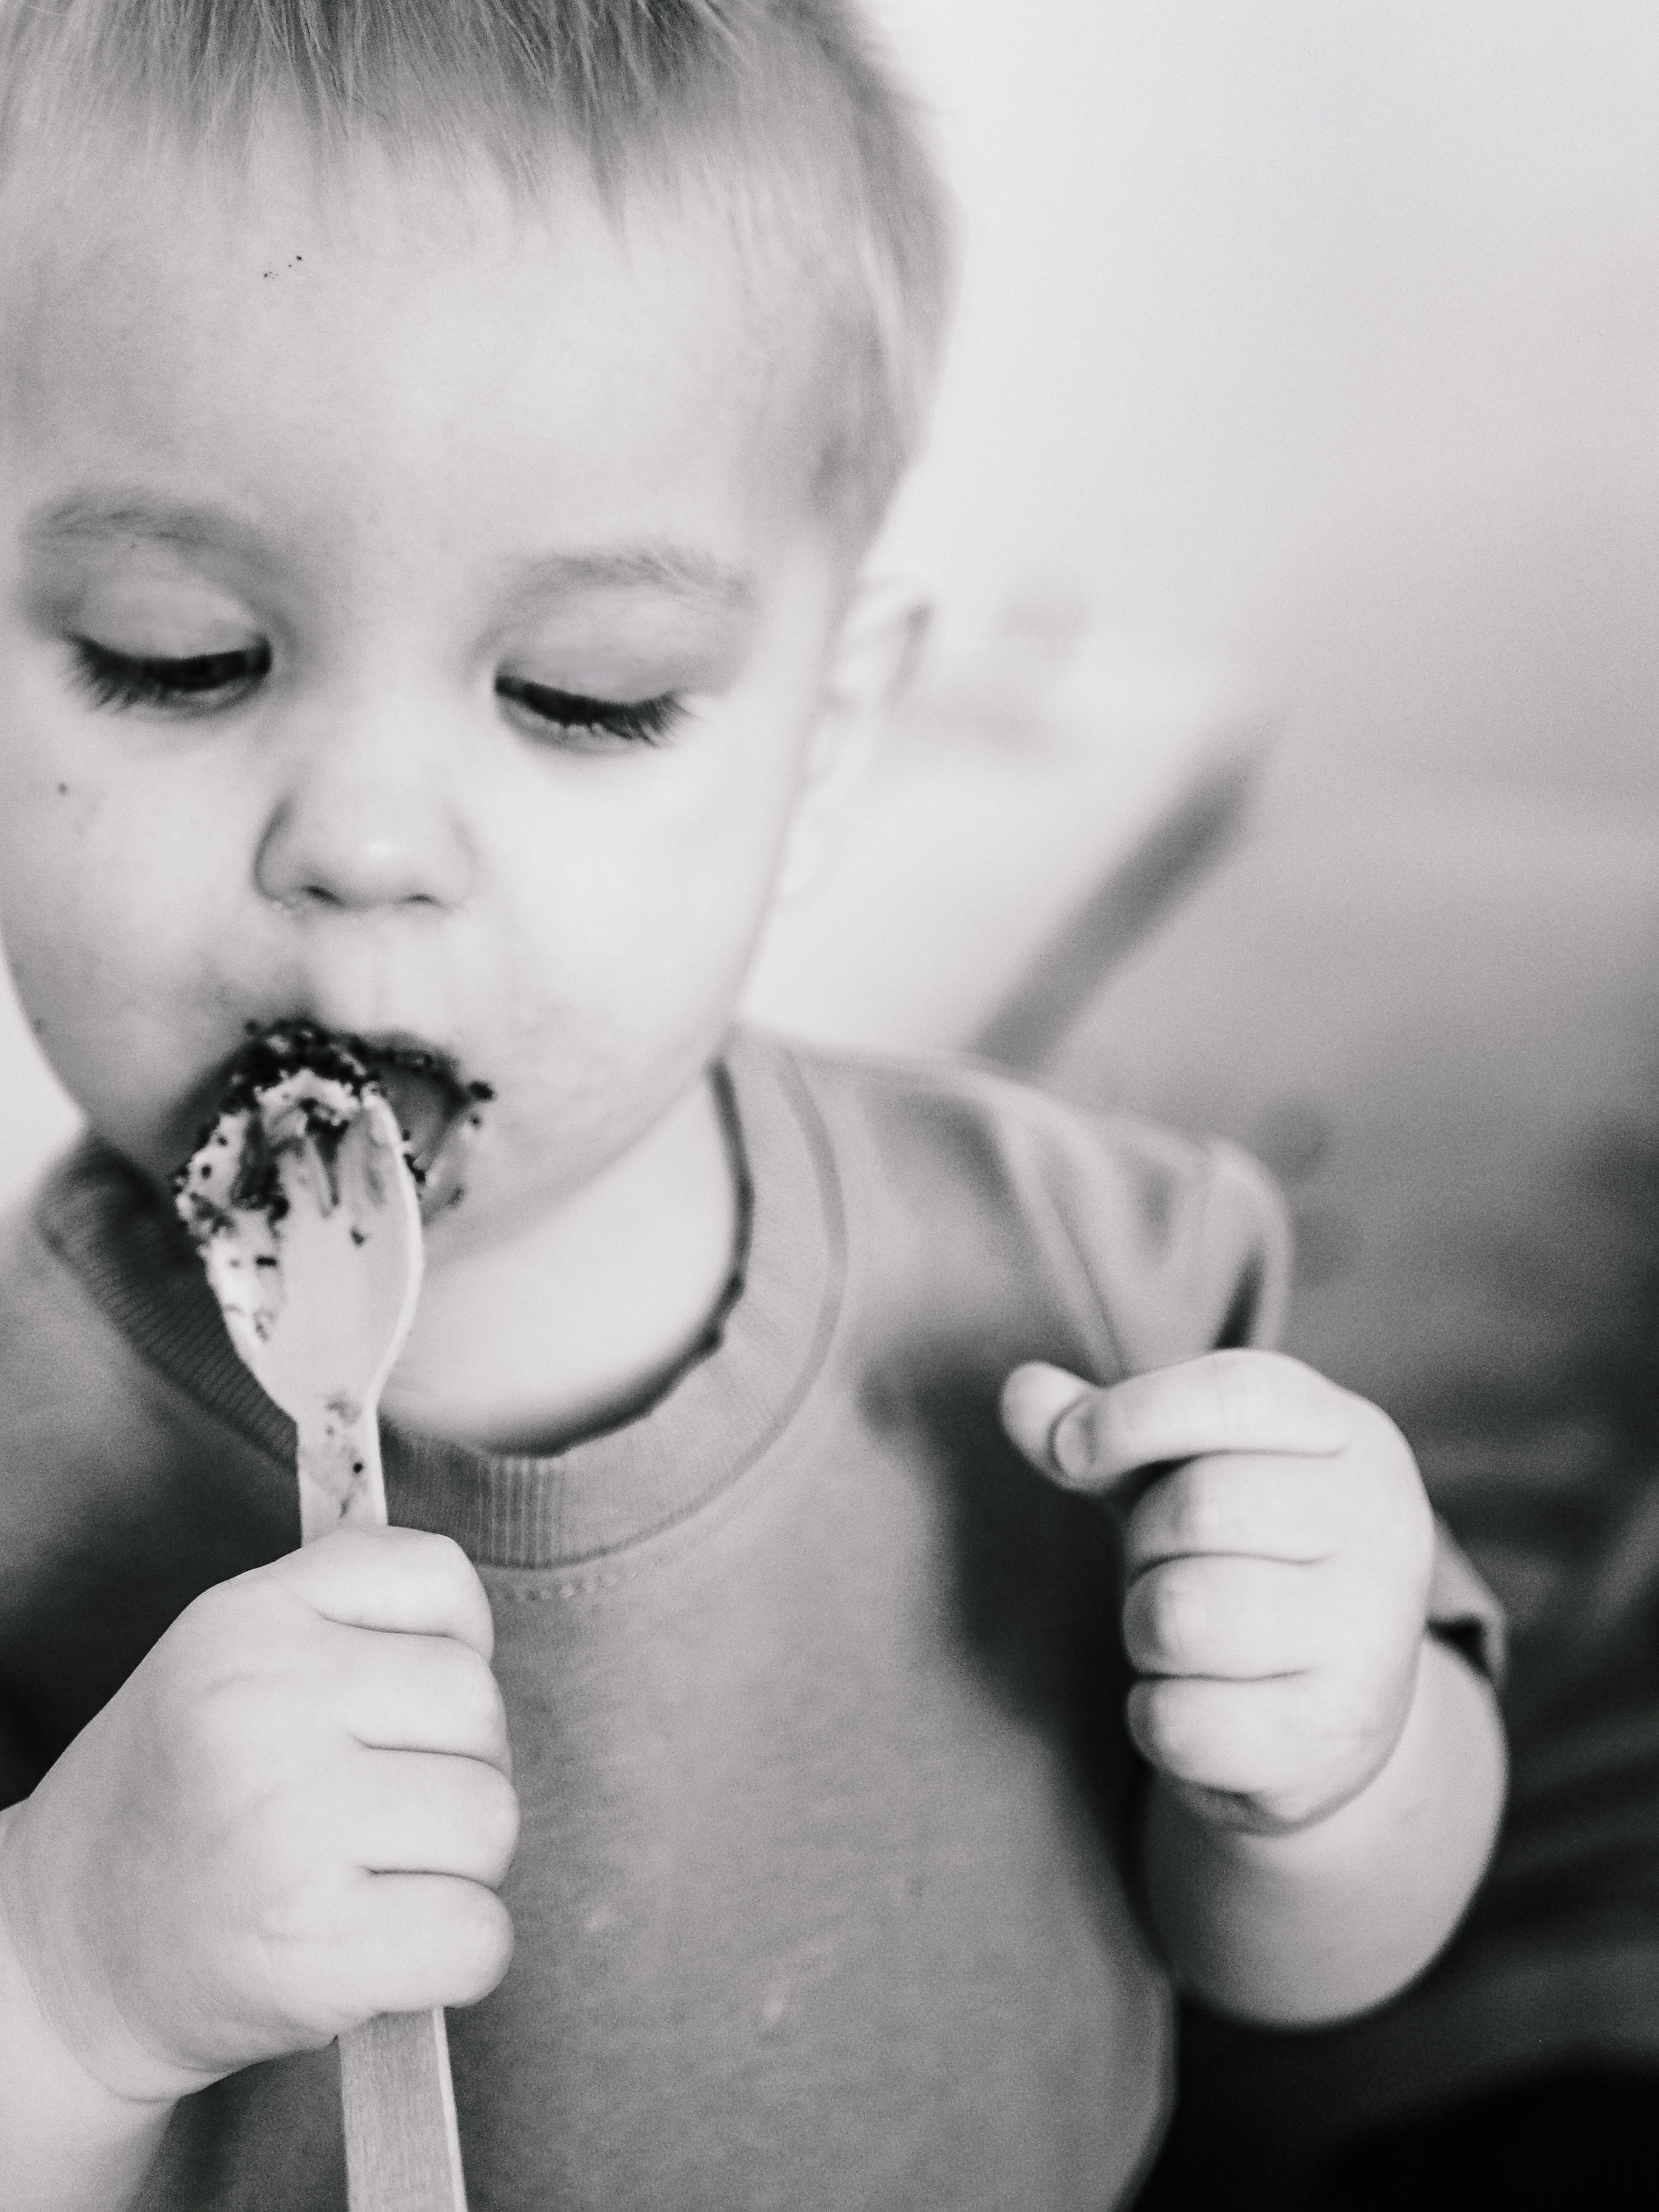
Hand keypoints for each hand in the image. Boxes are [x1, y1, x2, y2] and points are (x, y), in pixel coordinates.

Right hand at [0, 1528, 517, 2105]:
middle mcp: (262, 1706)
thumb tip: (477, 1631)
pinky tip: (387, 1950)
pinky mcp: (312, 1947)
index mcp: (246, 1619)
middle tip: (374, 1816)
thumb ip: (351, 1609)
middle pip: (480, 1709)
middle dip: (456, 1767)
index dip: (445, 1650)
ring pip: (492, 1819)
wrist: (70, 1960)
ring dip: (459, 1867)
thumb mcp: (233, 1654)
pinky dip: (459, 1957)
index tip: (390, 1711)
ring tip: (371, 1880)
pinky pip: (481, 1937)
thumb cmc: (186, 1802)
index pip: (443, 1579)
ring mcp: (286, 1825)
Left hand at [1002, 1350, 1435, 1834]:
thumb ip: (1097, 1426)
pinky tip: (1202, 1706)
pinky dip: (1156, 1716)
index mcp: (1355, 1439)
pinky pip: (1177, 1720)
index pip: (1235, 1393)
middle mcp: (1385, 1530)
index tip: (1071, 1451)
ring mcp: (1371, 1641)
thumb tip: (1021, 1393)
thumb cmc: (1239, 1559)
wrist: (1323, 1718)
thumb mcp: (1172, 1474)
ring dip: (1145, 1632)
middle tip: (1172, 1569)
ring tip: (1192, 1640)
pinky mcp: (1333, 1742)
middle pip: (1197, 1507)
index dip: (1131, 1414)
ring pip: (1179, 1616)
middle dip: (1144, 1545)